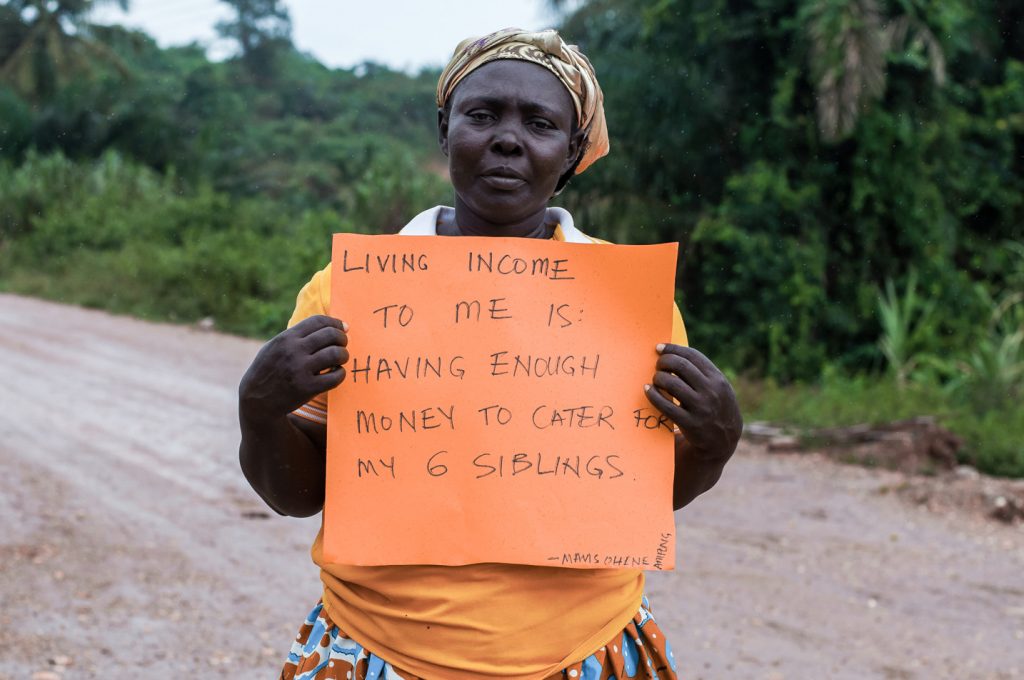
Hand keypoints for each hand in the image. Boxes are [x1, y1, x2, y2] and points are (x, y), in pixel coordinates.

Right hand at [238, 315, 348, 421]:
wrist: (256, 400)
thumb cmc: (270, 369)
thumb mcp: (275, 346)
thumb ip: (297, 335)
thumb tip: (330, 326)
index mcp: (286, 338)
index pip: (318, 321)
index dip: (335, 323)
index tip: (343, 328)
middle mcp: (294, 351)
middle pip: (331, 335)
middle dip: (342, 339)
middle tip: (343, 345)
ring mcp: (301, 370)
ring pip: (336, 354)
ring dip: (344, 355)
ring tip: (341, 359)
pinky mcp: (308, 388)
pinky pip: (336, 377)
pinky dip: (340, 374)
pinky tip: (336, 374)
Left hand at [644, 343, 741, 459]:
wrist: (723, 442)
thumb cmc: (715, 408)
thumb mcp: (719, 389)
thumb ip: (703, 373)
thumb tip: (674, 354)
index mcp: (718, 379)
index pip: (692, 356)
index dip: (673, 349)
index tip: (660, 348)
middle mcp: (711, 391)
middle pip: (680, 366)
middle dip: (664, 361)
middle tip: (657, 365)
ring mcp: (701, 407)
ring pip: (671, 383)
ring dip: (658, 377)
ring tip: (656, 379)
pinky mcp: (690, 423)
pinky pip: (665, 405)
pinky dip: (653, 394)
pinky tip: (648, 390)